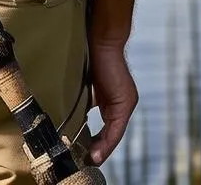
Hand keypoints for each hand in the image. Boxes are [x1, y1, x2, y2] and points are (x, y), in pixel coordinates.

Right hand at [87, 40, 137, 165]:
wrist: (103, 39)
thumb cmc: (92, 56)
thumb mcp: (87, 84)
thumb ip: (86, 100)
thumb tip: (73, 114)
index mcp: (115, 100)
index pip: (106, 128)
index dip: (96, 143)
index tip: (84, 154)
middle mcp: (124, 103)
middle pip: (111, 135)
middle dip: (98, 149)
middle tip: (84, 161)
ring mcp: (126, 103)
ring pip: (114, 134)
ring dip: (101, 148)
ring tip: (89, 160)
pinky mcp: (125, 102)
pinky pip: (116, 128)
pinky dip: (106, 141)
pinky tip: (96, 151)